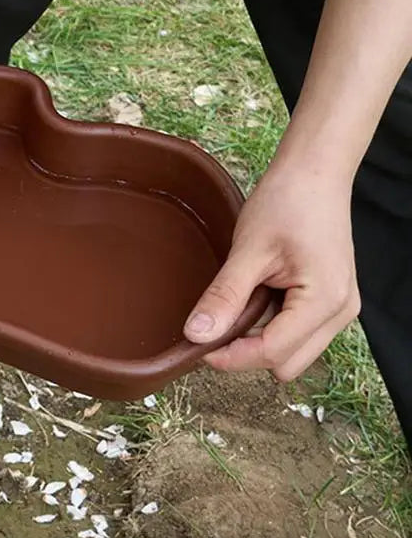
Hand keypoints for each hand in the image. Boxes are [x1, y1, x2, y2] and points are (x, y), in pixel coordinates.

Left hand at [183, 165, 359, 381]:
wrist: (314, 174)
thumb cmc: (287, 202)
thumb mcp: (249, 250)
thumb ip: (225, 296)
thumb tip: (197, 335)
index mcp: (324, 301)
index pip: (273, 353)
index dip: (231, 356)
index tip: (197, 346)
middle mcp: (340, 313)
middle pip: (286, 363)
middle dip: (247, 352)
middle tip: (214, 323)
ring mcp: (339, 308)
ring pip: (293, 352)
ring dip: (260, 338)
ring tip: (240, 301)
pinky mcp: (330, 300)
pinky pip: (298, 332)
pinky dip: (272, 325)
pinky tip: (257, 296)